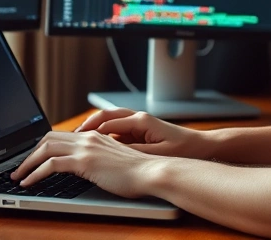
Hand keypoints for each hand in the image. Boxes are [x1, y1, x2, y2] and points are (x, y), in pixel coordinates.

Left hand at [10, 131, 164, 198]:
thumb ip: (99, 160)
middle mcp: (88, 138)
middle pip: (48, 138)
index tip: (32, 157)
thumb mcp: (114, 162)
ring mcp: (85, 148)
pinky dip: (35, 173)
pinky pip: (51, 165)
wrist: (152, 172)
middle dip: (30, 153)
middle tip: (20, 167)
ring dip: (27, 163)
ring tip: (18, 176)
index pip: (61, 135)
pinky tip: (28, 183)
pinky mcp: (84, 161)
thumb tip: (87, 169)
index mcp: (95, 137)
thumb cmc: (138, 173)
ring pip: (45, 148)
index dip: (43, 146)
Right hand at [75, 108, 211, 158]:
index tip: (75, 138)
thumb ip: (134, 152)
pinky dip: (104, 134)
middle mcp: (138, 118)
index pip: (107, 121)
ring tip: (78, 139)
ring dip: (94, 129)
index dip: (89, 130)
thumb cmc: (182, 149)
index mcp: (141, 121)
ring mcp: (138, 123)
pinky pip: (117, 129)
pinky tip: (94, 145)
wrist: (200, 146)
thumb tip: (112, 152)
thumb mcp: (157, 154)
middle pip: (105, 116)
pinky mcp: (140, 131)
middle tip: (71, 136)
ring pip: (109, 121)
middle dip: (87, 125)